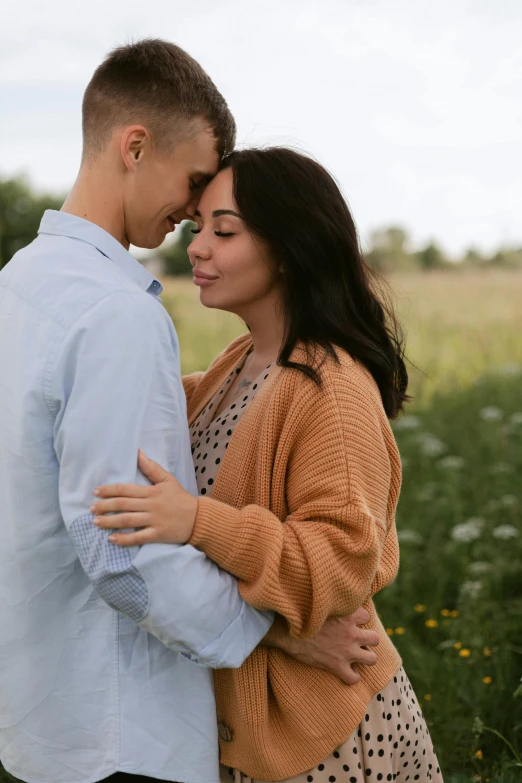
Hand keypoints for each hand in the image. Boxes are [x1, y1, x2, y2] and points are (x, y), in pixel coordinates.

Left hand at [90, 450, 197, 546]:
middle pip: (123, 504)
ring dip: (110, 521)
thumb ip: (152, 467)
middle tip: (91, 509)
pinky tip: (112, 539)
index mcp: (152, 491)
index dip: (109, 490)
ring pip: (128, 520)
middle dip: (105, 506)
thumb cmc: (181, 498)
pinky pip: (138, 537)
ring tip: (96, 522)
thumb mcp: (168, 479)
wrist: (199, 518)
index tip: (96, 492)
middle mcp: (151, 505)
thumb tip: (138, 452)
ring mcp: (154, 520)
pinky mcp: (158, 534)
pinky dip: (124, 539)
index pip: (126, 489)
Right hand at [263, 610, 378, 684]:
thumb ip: (332, 601)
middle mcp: (351, 633)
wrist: (288, 631)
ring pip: (372, 659)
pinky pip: (354, 678)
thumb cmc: (301, 613)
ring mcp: (346, 651)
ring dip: (365, 658)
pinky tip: (344, 672)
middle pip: (375, 638)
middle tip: (356, 640)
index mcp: (348, 616)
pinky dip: (350, 676)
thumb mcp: (321, 602)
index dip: (359, 620)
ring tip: (355, 656)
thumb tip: (331, 591)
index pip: (366, 616)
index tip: (350, 622)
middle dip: (368, 640)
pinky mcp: (337, 666)